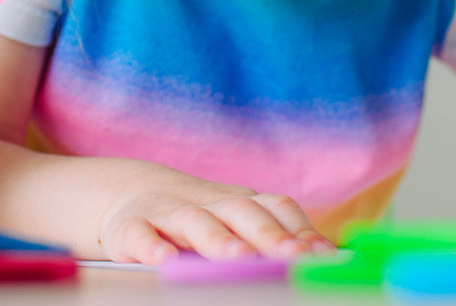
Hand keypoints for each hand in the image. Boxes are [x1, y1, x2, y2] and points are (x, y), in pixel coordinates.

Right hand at [96, 164, 334, 263]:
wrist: (131, 194)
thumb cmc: (201, 219)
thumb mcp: (238, 224)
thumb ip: (277, 237)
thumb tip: (326, 259)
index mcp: (242, 203)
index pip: (277, 208)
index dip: (300, 230)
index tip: (321, 256)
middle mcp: (211, 203)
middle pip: (242, 212)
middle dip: (269, 235)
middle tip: (290, 257)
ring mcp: (170, 213)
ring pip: (196, 222)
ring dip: (218, 239)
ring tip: (238, 258)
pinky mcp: (130, 227)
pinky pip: (141, 235)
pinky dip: (151, 245)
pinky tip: (163, 260)